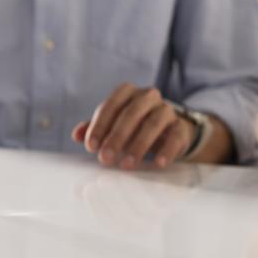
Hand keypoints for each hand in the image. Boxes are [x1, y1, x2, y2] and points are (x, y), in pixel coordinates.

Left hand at [72, 84, 194, 169]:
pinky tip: (157, 163)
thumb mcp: (112, 125)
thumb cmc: (133, 126)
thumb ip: (94, 128)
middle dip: (116, 137)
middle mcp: (148, 96)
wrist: (168, 130)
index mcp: (127, 92)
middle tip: (105, 158)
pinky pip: (175, 137)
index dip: (99, 126)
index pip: (111, 105)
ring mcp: (167, 110)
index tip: (91, 147)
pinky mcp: (181, 127)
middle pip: (131, 113)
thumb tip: (76, 135)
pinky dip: (166, 150)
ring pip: (153, 124)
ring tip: (126, 165)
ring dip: (138, 146)